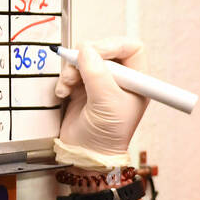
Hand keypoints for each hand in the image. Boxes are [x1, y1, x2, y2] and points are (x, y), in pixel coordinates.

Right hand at [55, 37, 149, 157]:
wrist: (86, 154)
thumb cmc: (108, 135)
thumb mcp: (107, 101)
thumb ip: (97, 72)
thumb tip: (85, 49)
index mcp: (136, 80)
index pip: (130, 48)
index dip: (113, 45)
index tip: (97, 53)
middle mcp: (120, 79)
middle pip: (104, 50)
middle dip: (88, 57)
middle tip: (77, 66)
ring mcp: (100, 83)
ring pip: (85, 59)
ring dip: (73, 69)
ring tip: (68, 85)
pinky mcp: (82, 88)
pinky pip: (72, 72)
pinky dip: (65, 79)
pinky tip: (64, 92)